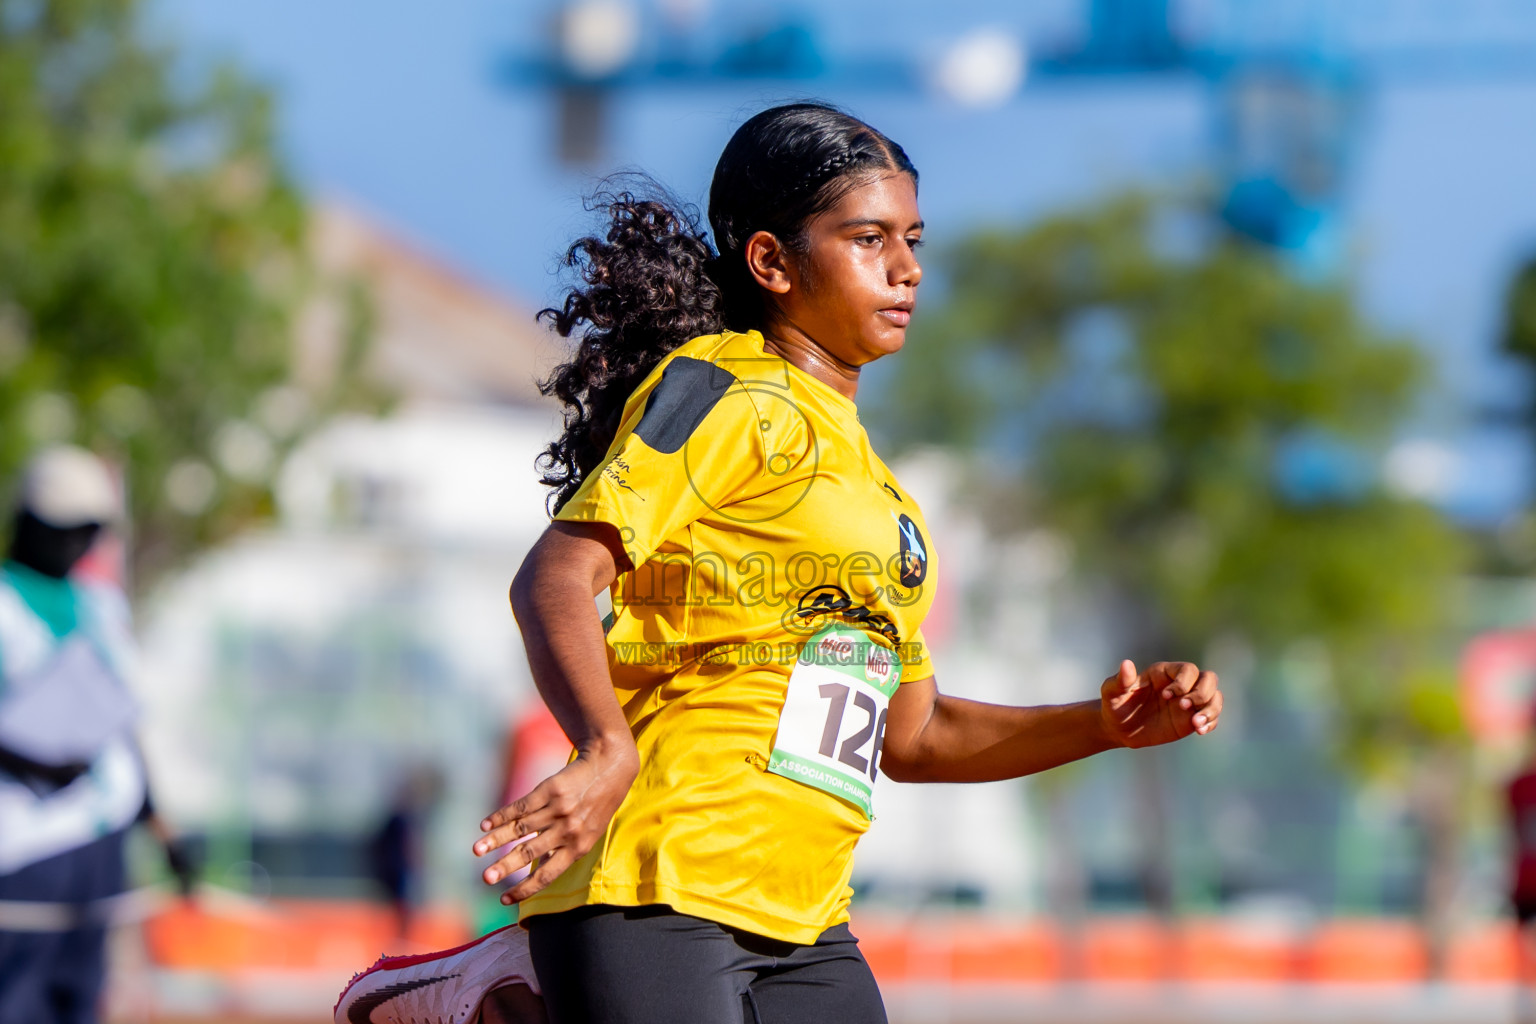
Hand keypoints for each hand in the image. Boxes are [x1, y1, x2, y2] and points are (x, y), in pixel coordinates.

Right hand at [472, 743, 637, 904]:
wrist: (609, 768)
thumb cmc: (597, 806)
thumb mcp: (590, 834)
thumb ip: (565, 851)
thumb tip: (536, 871)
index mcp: (578, 848)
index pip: (547, 875)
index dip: (525, 889)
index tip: (504, 900)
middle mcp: (567, 831)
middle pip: (530, 852)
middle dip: (506, 867)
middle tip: (486, 878)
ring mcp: (558, 810)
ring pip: (521, 829)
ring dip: (496, 840)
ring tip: (477, 850)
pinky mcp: (549, 790)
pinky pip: (521, 807)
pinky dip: (501, 816)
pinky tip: (485, 825)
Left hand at [1100, 660, 1221, 748]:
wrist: (1119, 728)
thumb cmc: (1114, 705)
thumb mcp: (1112, 692)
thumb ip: (1120, 680)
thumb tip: (1126, 664)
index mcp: (1163, 673)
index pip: (1188, 669)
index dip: (1183, 682)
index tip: (1165, 696)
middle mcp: (1180, 685)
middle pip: (1209, 679)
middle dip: (1202, 693)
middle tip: (1184, 707)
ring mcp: (1188, 702)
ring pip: (1215, 697)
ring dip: (1211, 710)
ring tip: (1197, 724)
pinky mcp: (1190, 720)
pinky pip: (1212, 717)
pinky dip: (1211, 722)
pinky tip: (1200, 731)